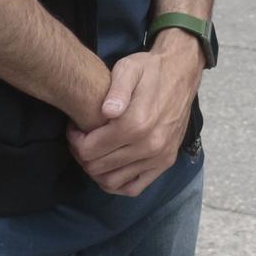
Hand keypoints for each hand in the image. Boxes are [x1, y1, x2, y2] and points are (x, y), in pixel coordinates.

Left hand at [65, 34, 200, 196]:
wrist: (181, 73)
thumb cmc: (150, 70)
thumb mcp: (130, 68)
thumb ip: (117, 88)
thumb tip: (107, 111)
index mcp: (137, 123)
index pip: (88, 149)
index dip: (74, 140)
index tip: (75, 127)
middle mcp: (149, 145)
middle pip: (96, 167)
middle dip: (82, 154)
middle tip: (82, 138)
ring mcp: (159, 156)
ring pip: (112, 181)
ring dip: (96, 170)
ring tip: (95, 151)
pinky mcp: (166, 162)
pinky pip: (134, 188)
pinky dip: (117, 184)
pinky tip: (110, 168)